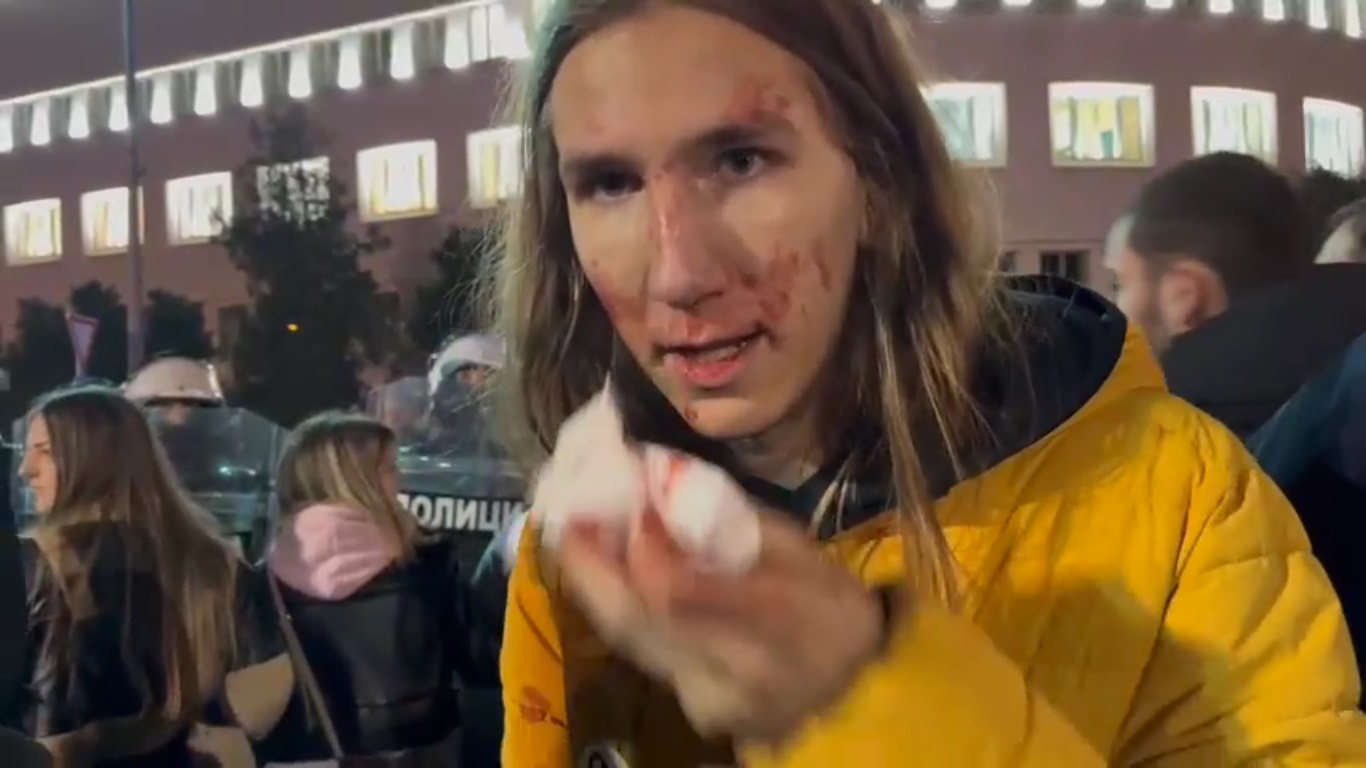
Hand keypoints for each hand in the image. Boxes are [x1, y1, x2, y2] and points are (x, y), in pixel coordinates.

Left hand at [557, 505, 886, 743]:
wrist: (856, 696)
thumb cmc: (836, 612)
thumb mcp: (810, 556)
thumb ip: (740, 522)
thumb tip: (667, 478)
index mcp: (784, 621)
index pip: (682, 590)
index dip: (642, 544)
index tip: (627, 496)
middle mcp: (739, 672)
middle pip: (637, 620)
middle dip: (590, 563)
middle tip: (564, 515)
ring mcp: (712, 700)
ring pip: (631, 638)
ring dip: (595, 582)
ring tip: (574, 534)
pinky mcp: (697, 712)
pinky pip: (645, 652)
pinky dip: (622, 608)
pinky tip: (610, 573)